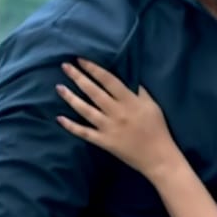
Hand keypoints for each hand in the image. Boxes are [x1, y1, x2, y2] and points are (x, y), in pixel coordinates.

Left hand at [54, 58, 180, 178]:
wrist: (158, 156)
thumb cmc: (158, 129)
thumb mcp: (152, 105)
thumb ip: (139, 91)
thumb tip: (128, 78)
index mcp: (129, 101)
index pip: (108, 80)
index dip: (93, 69)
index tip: (80, 60)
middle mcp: (116, 112)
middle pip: (93, 92)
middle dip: (78, 77)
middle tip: (65, 67)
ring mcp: (108, 127)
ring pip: (85, 110)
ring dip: (71, 98)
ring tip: (59, 88)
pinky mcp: (103, 141)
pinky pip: (84, 132)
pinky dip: (71, 126)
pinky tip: (59, 118)